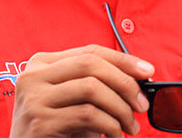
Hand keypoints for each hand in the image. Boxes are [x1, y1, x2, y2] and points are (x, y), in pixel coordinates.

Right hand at [9, 44, 154, 137]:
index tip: (148, 71)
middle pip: (91, 65)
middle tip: (142, 105)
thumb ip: (96, 82)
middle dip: (125, 83)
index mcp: (42, 63)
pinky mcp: (39, 122)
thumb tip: (140, 75)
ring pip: (92, 88)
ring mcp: (33, 98)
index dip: (123, 59)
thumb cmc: (55, 128)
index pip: (91, 51)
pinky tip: (115, 135)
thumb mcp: (73, 99)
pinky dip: (110, 125)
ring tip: (130, 126)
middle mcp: (32, 76)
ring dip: (120, 109)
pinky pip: (88, 115)